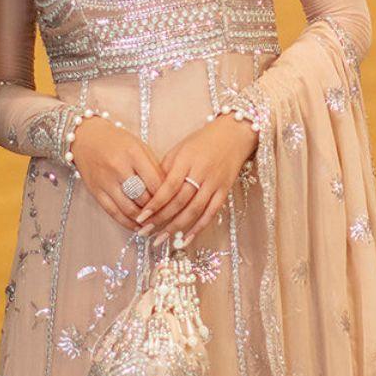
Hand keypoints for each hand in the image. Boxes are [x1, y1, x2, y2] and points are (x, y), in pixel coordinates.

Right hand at [70, 116, 165, 232]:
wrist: (86, 138)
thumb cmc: (118, 142)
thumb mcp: (140, 147)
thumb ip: (154, 168)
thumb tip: (169, 193)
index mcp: (133, 153)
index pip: (155, 182)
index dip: (167, 197)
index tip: (175, 205)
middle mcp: (118, 168)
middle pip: (143, 198)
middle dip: (157, 211)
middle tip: (168, 218)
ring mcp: (105, 181)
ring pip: (129, 209)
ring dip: (143, 221)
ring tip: (154, 225)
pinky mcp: (96, 191)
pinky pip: (113, 213)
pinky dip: (127, 223)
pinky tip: (137, 227)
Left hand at [130, 113, 257, 241]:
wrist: (233, 135)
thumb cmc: (201, 142)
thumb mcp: (179, 149)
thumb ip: (165, 169)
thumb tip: (149, 193)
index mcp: (186, 160)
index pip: (169, 187)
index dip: (155, 204)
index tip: (141, 217)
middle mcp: (201, 173)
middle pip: (180, 202)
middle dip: (161, 219)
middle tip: (145, 232)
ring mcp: (214, 184)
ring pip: (194, 211)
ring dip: (176, 228)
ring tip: (161, 240)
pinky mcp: (224, 191)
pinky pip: (210, 214)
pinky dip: (198, 228)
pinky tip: (185, 240)